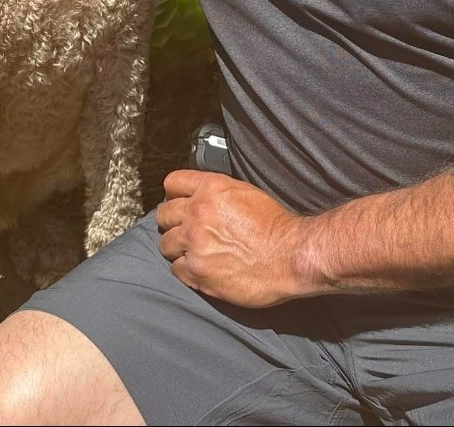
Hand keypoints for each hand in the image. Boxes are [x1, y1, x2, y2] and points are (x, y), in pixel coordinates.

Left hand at [155, 170, 308, 306]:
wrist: (289, 256)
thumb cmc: (275, 225)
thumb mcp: (245, 192)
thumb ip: (217, 192)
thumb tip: (201, 196)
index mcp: (210, 188)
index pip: (172, 182)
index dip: (174, 194)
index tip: (178, 203)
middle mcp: (197, 212)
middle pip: (163, 215)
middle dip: (172, 222)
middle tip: (184, 231)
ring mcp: (194, 243)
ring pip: (165, 244)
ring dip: (177, 248)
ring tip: (193, 252)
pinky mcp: (196, 272)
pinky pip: (175, 269)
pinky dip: (185, 269)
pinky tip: (200, 268)